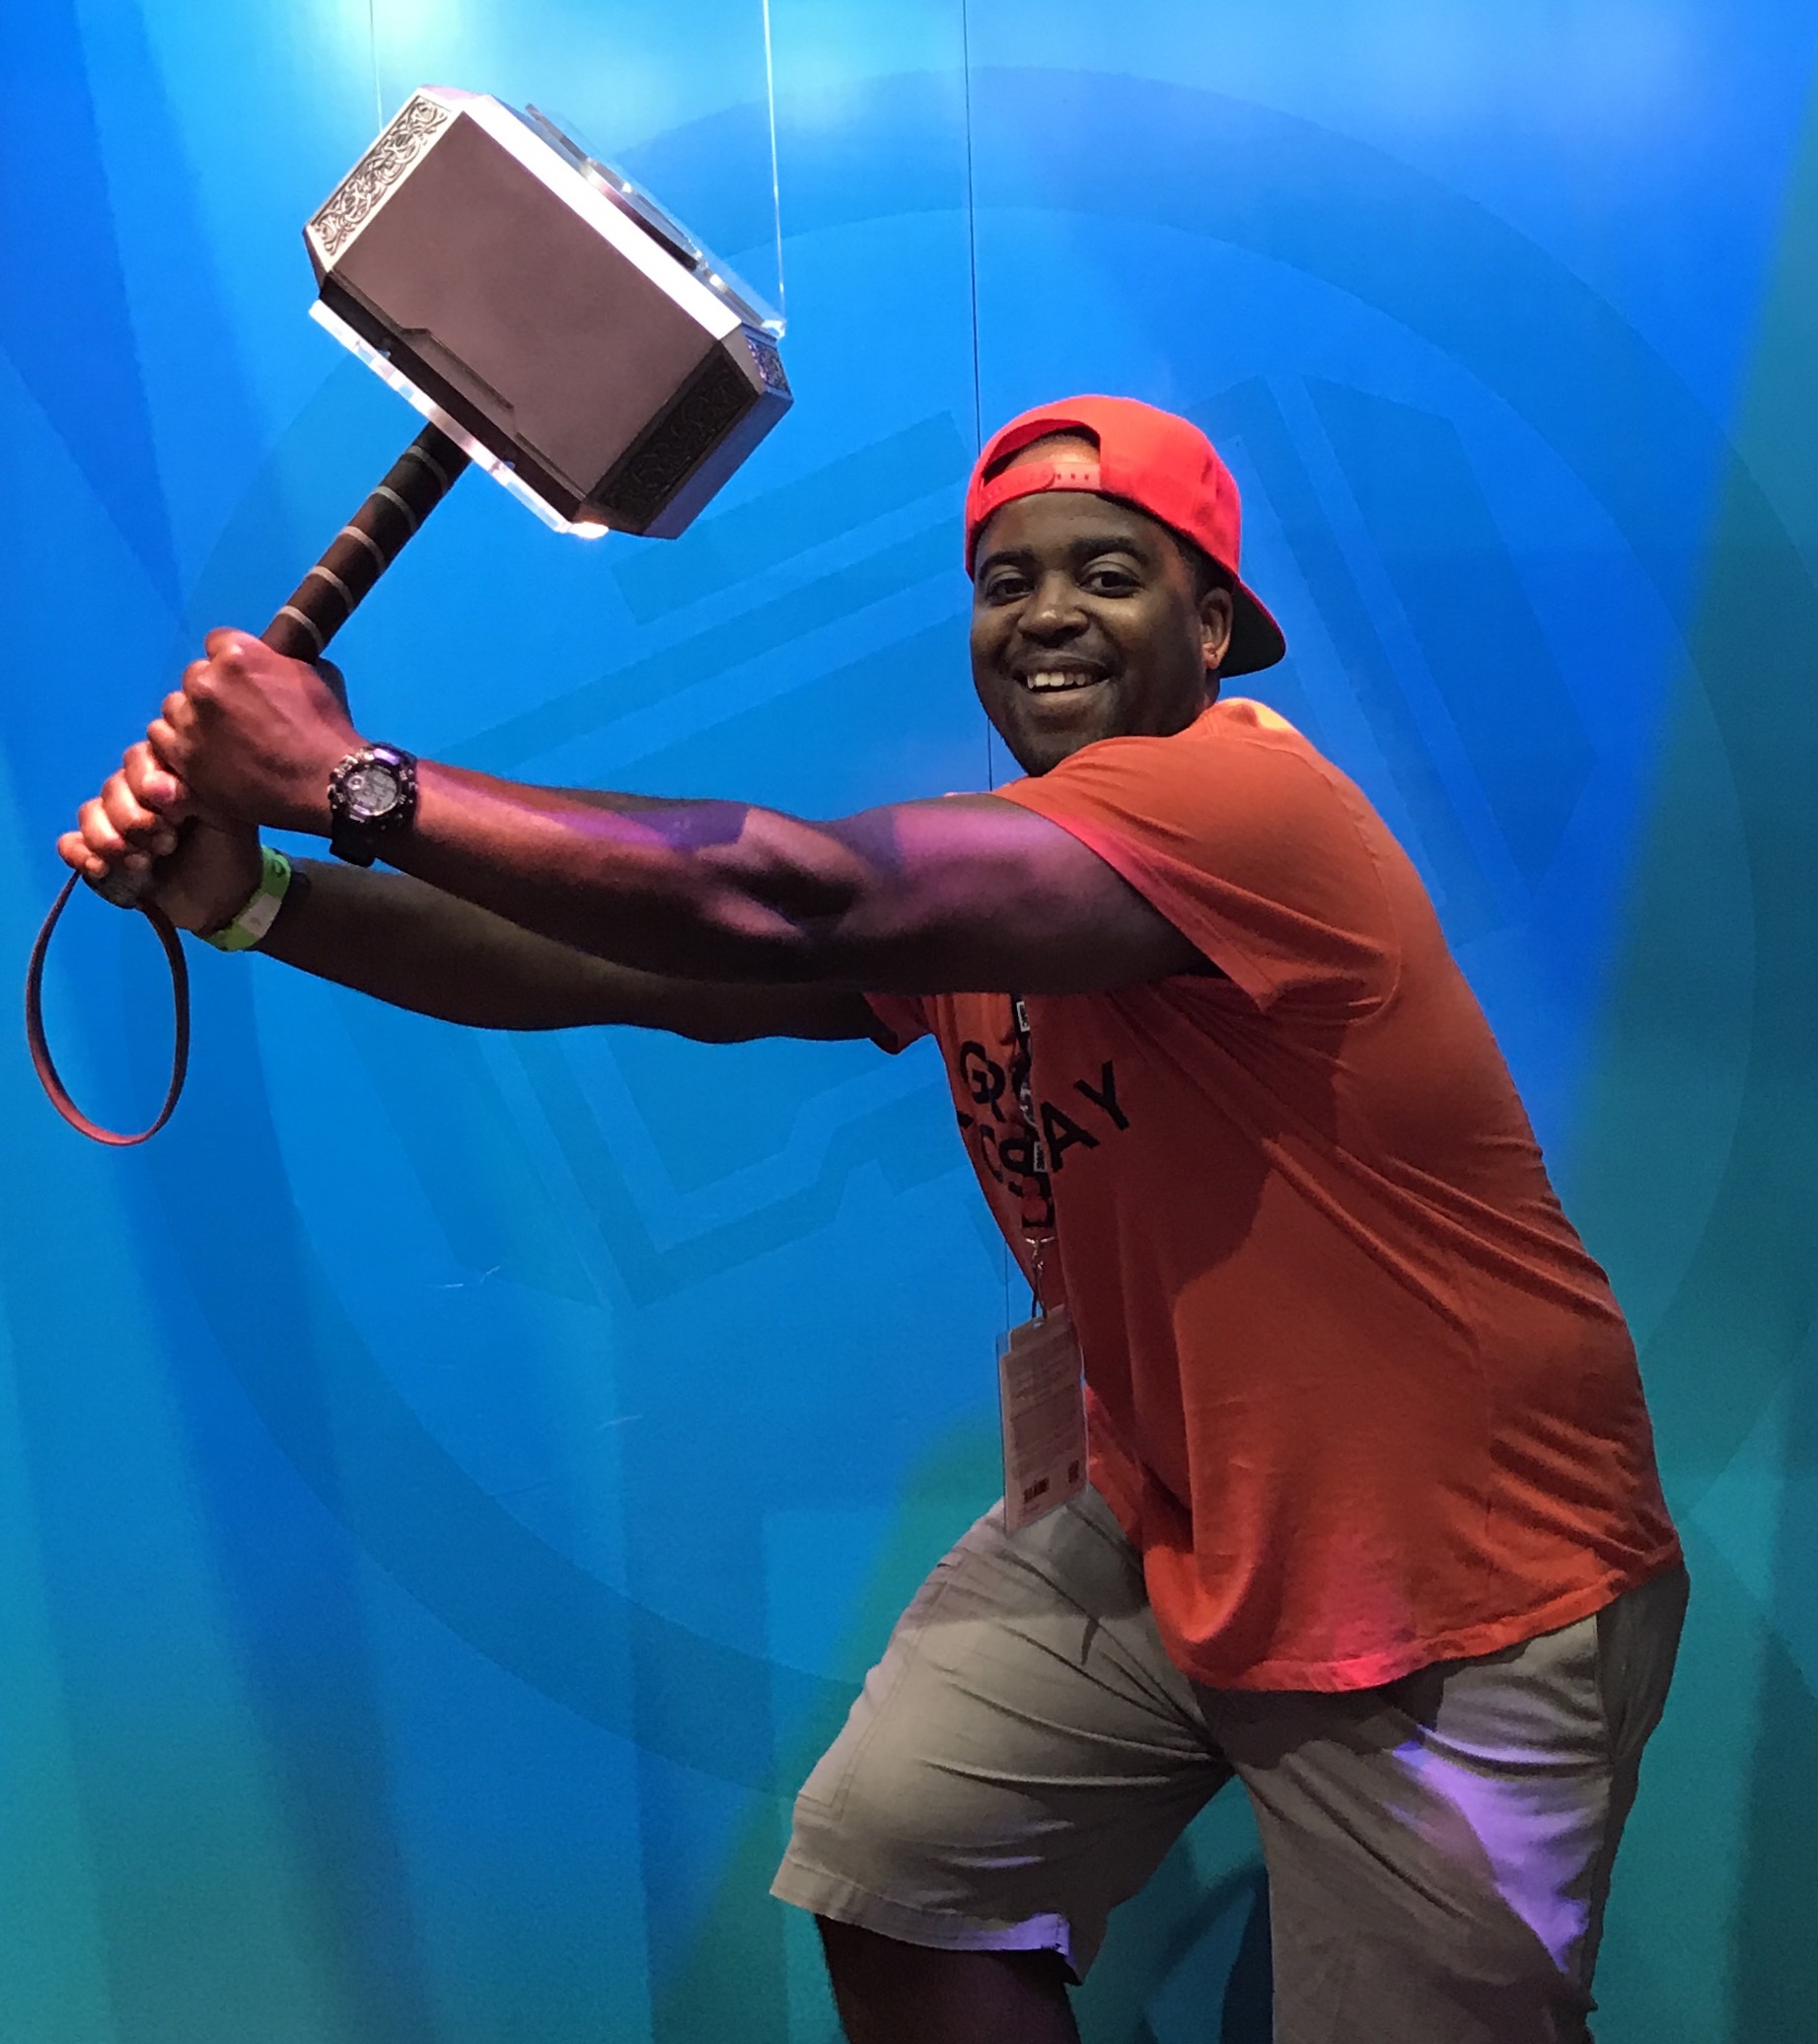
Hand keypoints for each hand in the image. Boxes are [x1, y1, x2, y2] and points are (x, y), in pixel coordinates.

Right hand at [58, 741, 263, 933]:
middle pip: (112, 788)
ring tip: (144, 864)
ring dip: (114, 841)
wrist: (223, 901)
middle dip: (137, 820)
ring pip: (90, 814)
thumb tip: (157, 787)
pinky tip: (104, 869)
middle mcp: (135, 794)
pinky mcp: (99, 855)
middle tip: (167, 844)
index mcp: (165, 776)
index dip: (150, 784)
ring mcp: (114, 824)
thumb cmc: (227, 851)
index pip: (137, 758)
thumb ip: (196, 791)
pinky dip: (82, 855)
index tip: (178, 813)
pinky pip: (70, 844)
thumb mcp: (225, 815)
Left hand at [148, 629, 360, 833]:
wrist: (324, 782)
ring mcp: (192, 720)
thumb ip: (270, 663)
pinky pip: (160, 737)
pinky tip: (202, 753)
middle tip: (236, 717)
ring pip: (174, 707)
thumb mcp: (307, 676)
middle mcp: (207, 682)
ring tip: (218, 739)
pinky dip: (178, 744)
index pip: (216, 643)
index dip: (231, 664)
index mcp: (238, 656)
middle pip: (194, 676)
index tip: (243, 682)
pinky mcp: (183, 755)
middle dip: (213, 693)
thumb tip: (260, 662)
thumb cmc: (324, 730)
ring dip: (192, 718)